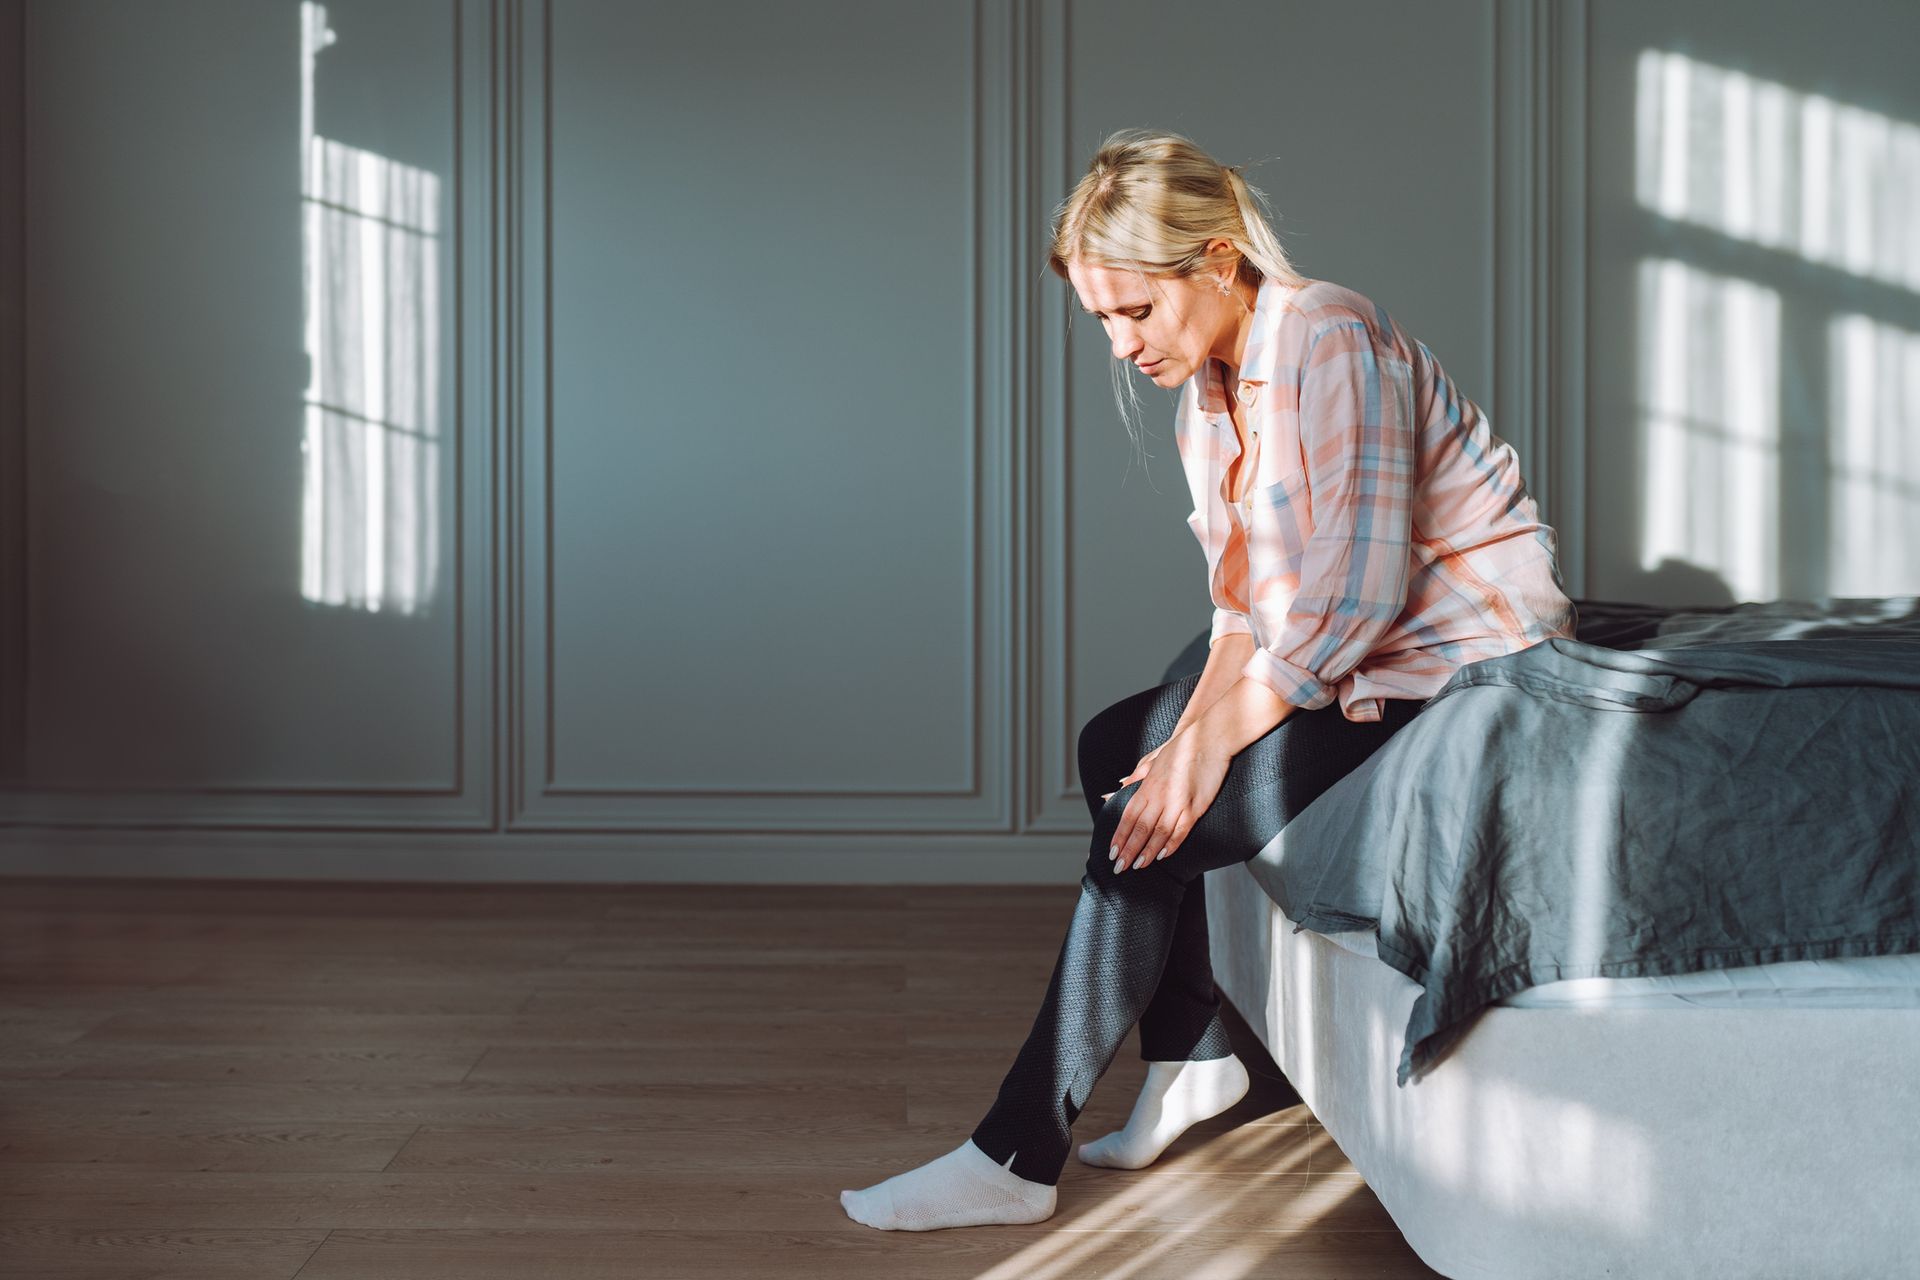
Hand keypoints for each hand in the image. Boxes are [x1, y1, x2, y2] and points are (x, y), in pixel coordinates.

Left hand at [1105, 723, 1231, 872]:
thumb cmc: (1181, 748)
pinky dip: (1171, 844)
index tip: (1112, 852)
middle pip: (1139, 828)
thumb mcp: (1153, 760)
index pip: (1128, 816)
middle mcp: (1159, 795)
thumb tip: (1117, 786)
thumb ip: (1136, 777)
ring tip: (1137, 866)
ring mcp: (1177, 802)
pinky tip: (1163, 855)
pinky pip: (1181, 830)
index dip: (1119, 836)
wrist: (1209, 738)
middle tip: (1119, 867)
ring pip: (1158, 833)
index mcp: (1147, 785)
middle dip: (1128, 850)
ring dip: (1147, 852)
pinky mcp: (1195, 807)